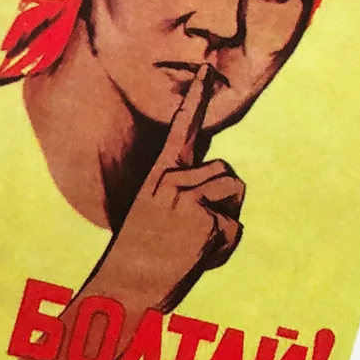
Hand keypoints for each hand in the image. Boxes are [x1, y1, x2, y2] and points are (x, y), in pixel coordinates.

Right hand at [91, 64, 245, 311]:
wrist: (125, 290)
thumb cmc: (145, 257)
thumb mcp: (160, 214)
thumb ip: (187, 192)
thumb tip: (223, 183)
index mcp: (158, 175)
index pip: (181, 129)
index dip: (196, 98)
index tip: (208, 68)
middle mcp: (172, 180)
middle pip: (228, 175)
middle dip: (223, 203)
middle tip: (188, 233)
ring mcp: (188, 199)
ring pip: (235, 197)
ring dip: (224, 224)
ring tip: (191, 243)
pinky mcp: (205, 220)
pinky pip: (235, 229)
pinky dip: (223, 250)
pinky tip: (195, 258)